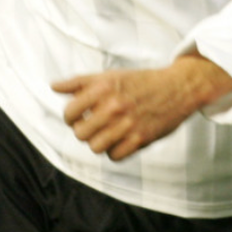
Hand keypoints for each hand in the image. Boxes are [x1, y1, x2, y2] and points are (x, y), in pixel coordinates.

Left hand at [51, 54, 231, 160]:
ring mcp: (128, 124)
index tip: (77, 117)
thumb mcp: (110, 76)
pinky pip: (114, 156)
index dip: (69, 117)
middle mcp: (114, 106)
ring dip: (97, 143)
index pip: (70, 112)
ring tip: (104, 134)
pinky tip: (118, 141)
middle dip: (83, 131)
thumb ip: (80, 82)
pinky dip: (113, 151)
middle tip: (92, 126)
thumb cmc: (141, 81)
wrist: (178, 87)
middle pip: (80, 133)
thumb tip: (54, 87)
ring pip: (95, 147)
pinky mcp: (141, 138)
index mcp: (103, 88)